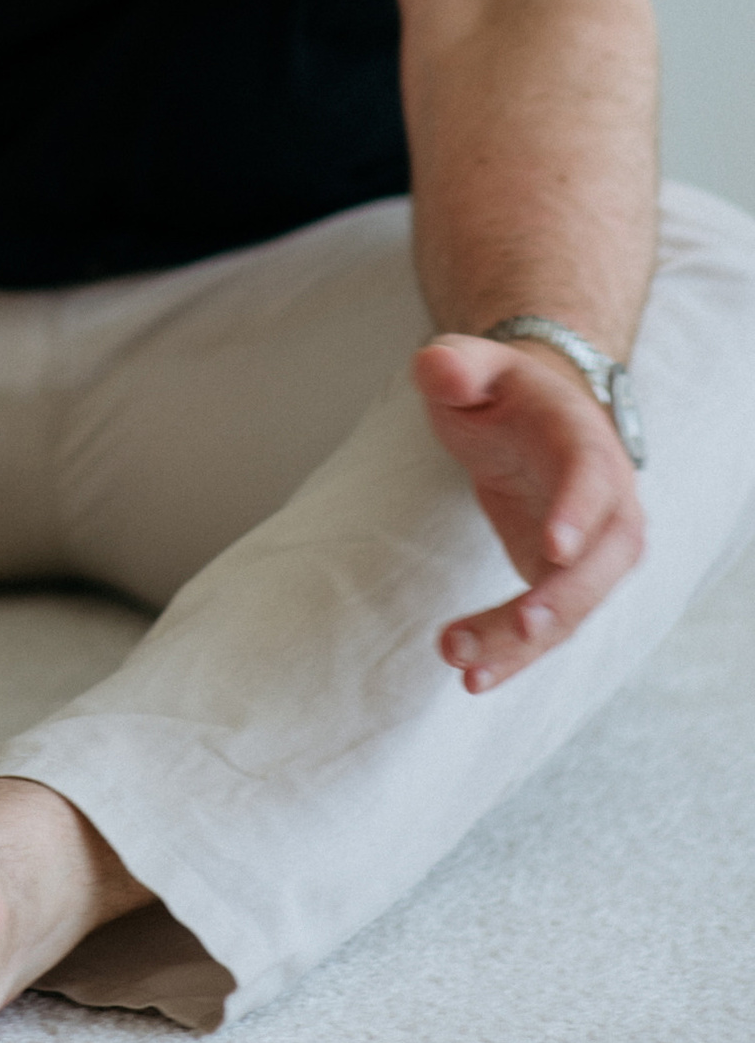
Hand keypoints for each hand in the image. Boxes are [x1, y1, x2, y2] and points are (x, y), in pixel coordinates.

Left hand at [417, 336, 644, 690]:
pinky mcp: (565, 584)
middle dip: (559, 600)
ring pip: (571, 609)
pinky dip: (514, 657)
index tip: (553, 549)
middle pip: (596, 563)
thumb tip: (437, 367)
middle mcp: (606, 507)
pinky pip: (548, 629)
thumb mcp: (474, 364)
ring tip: (462, 665)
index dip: (576, 512)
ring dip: (522, 643)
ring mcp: (591, 553)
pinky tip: (473, 678)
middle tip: (519, 626)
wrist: (536, 417)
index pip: (591, 478)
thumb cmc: (502, 390)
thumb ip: (454, 364)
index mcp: (584, 445)